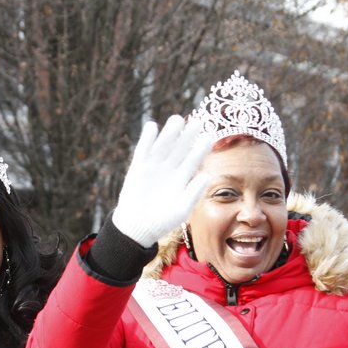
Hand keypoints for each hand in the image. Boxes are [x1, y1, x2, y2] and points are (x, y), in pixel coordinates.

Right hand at [111, 115, 211, 247]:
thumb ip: (194, 192)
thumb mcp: (182, 209)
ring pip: (163, 146)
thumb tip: (208, 175)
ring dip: (169, 133)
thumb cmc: (162, 221)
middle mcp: (169, 169)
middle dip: (188, 136)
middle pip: (180, 148)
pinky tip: (152, 126)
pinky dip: (147, 139)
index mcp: (182, 178)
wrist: (137, 227)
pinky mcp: (138, 168)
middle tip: (197, 121)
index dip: (201, 148)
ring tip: (177, 120)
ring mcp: (153, 167)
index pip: (194, 159)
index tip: (209, 137)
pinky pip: (143, 150)